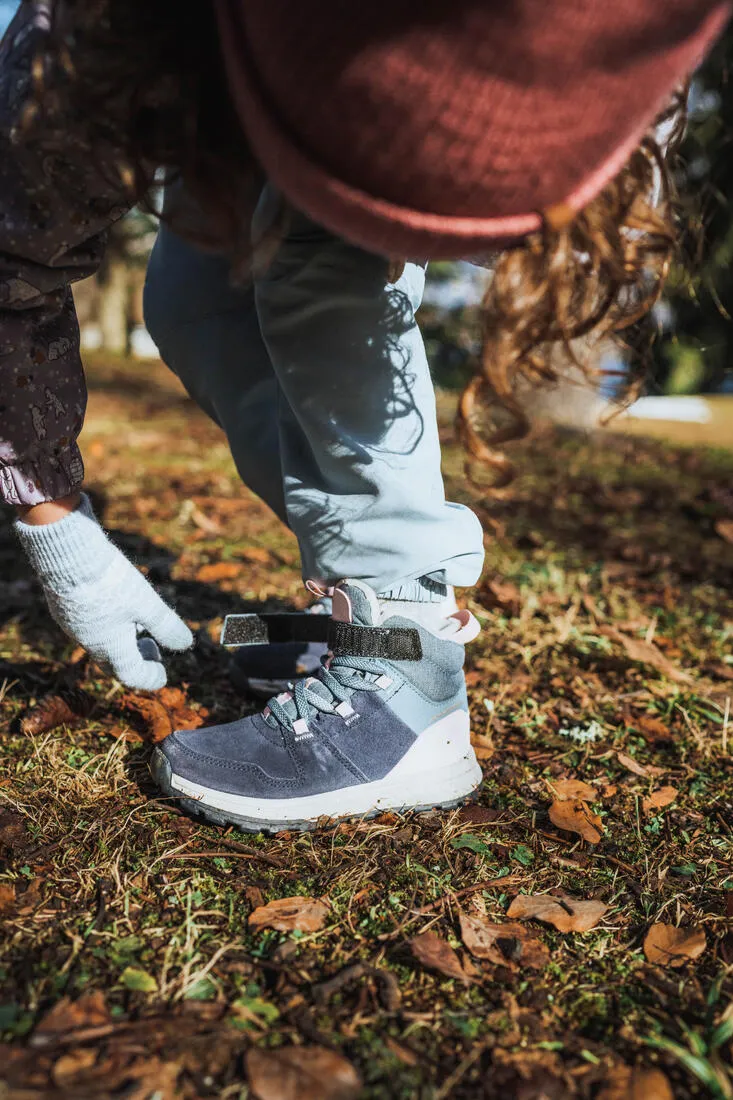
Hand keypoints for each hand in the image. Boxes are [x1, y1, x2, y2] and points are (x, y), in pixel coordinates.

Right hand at [15, 493, 192, 688]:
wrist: (68, 555)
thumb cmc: (111, 582)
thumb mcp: (147, 604)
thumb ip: (166, 626)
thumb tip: (186, 645)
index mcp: (111, 647)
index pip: (132, 675)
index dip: (150, 678)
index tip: (163, 674)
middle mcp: (89, 642)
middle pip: (114, 663)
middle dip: (136, 660)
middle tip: (153, 648)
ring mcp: (74, 626)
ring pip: (100, 644)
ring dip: (121, 642)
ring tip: (138, 626)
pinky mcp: (64, 608)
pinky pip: (88, 627)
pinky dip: (107, 626)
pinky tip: (115, 607)